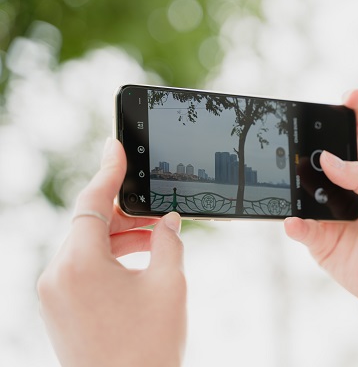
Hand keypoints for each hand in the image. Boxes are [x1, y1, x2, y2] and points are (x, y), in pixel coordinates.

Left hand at [37, 139, 186, 366]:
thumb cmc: (150, 345)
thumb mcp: (169, 284)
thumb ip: (168, 242)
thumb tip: (168, 222)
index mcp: (80, 264)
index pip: (91, 202)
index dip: (108, 171)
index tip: (116, 148)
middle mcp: (56, 276)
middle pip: (89, 224)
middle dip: (125, 214)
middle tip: (159, 212)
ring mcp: (53, 296)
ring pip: (85, 247)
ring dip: (119, 238)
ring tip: (156, 243)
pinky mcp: (58, 311)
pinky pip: (80, 269)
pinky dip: (108, 259)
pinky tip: (138, 265)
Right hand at [284, 90, 357, 366]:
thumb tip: (328, 161)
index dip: (354, 112)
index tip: (351, 94)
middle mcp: (347, 189)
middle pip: (324, 157)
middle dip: (313, 143)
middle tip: (302, 132)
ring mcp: (330, 214)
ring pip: (304, 189)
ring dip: (298, 180)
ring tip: (294, 172)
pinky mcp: (319, 241)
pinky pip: (300, 227)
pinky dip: (294, 222)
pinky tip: (295, 219)